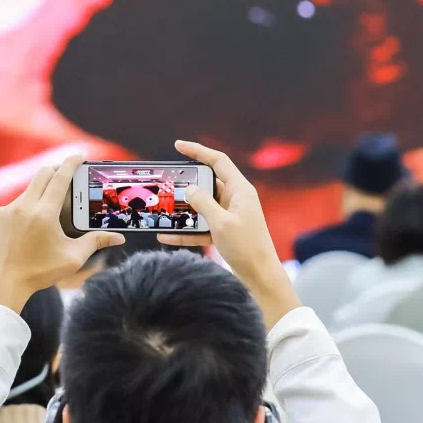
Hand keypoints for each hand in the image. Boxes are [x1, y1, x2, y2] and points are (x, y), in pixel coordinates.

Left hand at [0, 154, 123, 312]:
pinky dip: (27, 207)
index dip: (72, 162)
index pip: (60, 177)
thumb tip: (118, 237)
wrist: (4, 284)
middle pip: (42, 174)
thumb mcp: (72, 258)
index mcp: (44, 213)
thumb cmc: (40, 272)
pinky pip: (16, 203)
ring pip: (29, 190)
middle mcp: (24, 206)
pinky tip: (32, 224)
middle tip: (68, 175)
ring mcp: (7, 210)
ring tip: (52, 206)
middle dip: (57, 170)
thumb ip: (95, 242)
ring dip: (42, 191)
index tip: (81, 155)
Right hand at [158, 140, 298, 328]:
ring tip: (163, 210)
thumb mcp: (221, 223)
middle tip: (166, 184)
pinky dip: (186, 231)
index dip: (198, 151)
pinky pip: (201, 226)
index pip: (218, 161)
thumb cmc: (246, 247)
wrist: (260, 276)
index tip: (178, 145)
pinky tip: (166, 236)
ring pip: (202, 206)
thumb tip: (189, 190)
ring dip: (184, 210)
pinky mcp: (224, 231)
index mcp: (240, 190)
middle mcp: (236, 199)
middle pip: (207, 184)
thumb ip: (203, 203)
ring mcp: (230, 215)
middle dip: (186, 185)